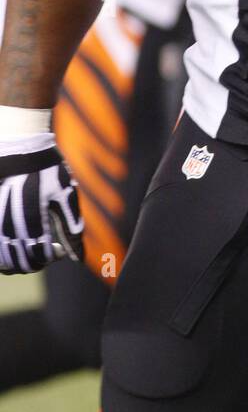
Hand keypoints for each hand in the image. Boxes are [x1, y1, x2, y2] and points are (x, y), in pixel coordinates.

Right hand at [0, 137, 83, 274]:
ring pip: (1, 261)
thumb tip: (77, 257)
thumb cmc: (47, 169)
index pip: (38, 258)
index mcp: (32, 221)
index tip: (58, 248)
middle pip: (18, 264)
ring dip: (16, 261)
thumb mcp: (65, 196)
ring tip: (29, 248)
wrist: (20, 146)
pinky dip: (2, 252)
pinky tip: (14, 241)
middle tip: (44, 250)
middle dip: (35, 262)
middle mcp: (8, 225)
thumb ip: (71, 229)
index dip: (51, 258)